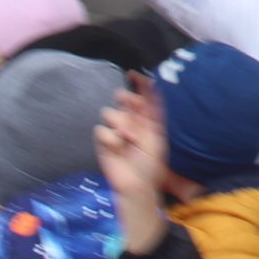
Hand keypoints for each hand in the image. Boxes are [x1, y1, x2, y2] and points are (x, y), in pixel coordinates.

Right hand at [94, 91, 169, 254]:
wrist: (137, 184)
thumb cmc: (150, 164)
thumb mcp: (156, 137)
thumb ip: (153, 113)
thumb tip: (153, 89)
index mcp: (146, 119)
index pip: (142, 97)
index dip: (139, 84)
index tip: (133, 74)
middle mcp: (130, 121)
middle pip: (123, 99)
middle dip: (125, 99)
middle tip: (128, 102)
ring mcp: (115, 130)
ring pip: (110, 113)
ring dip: (121, 125)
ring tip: (129, 140)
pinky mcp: (103, 141)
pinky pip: (102, 130)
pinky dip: (111, 139)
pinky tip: (118, 148)